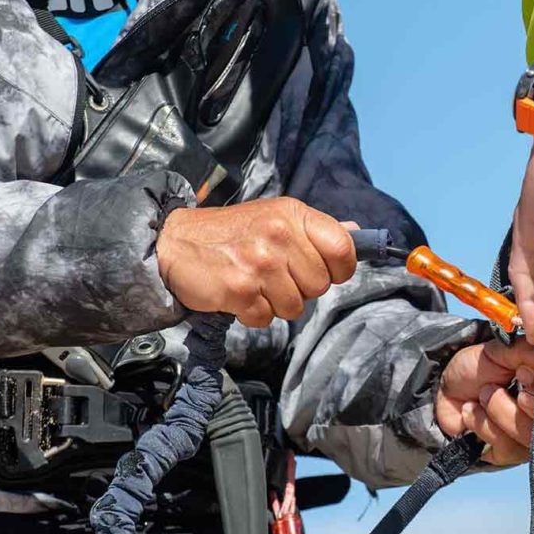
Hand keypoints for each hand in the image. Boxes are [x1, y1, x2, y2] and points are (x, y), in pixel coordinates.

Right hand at [157, 198, 357, 326]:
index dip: (339, 269)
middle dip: (300, 289)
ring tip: (254, 284)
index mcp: (292, 214)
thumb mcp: (276, 218)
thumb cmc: (232, 235)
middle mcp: (278, 235)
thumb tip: (357, 235)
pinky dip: (253, 314)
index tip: (324, 271)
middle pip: (319, 286)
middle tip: (272, 275)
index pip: (343, 249)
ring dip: (275, 304)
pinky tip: (239, 295)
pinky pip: (266, 319)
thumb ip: (316, 231)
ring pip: (294, 308)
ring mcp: (259, 263)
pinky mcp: (240, 289)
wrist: (176, 242)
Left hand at [435, 338, 533, 468]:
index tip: (525, 372)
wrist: (447, 389)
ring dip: (500, 409)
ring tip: (484, 393)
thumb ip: (527, 351)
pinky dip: (484, 425)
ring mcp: (533, 438)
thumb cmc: (481, 367)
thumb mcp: (502, 351)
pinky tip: (472, 411)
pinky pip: (508, 448)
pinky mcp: (511, 454)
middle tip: (513, 384)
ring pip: (531, 435)